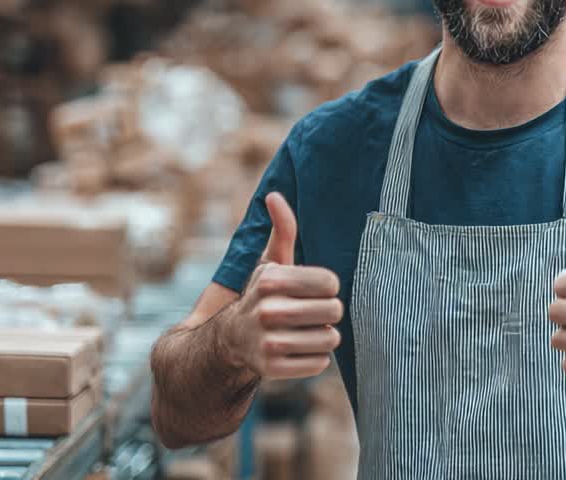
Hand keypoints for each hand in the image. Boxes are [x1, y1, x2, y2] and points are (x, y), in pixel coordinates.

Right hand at [224, 192, 342, 378]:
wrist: (230, 339)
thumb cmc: (263, 295)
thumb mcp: (270, 262)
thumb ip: (282, 230)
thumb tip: (274, 195)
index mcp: (270, 280)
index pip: (331, 282)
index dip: (327, 287)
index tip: (313, 290)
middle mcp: (267, 310)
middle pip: (334, 311)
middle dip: (328, 312)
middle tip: (312, 313)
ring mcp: (268, 342)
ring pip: (330, 339)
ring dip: (324, 336)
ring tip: (306, 331)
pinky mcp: (272, 369)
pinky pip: (320, 363)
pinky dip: (316, 358)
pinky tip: (299, 349)